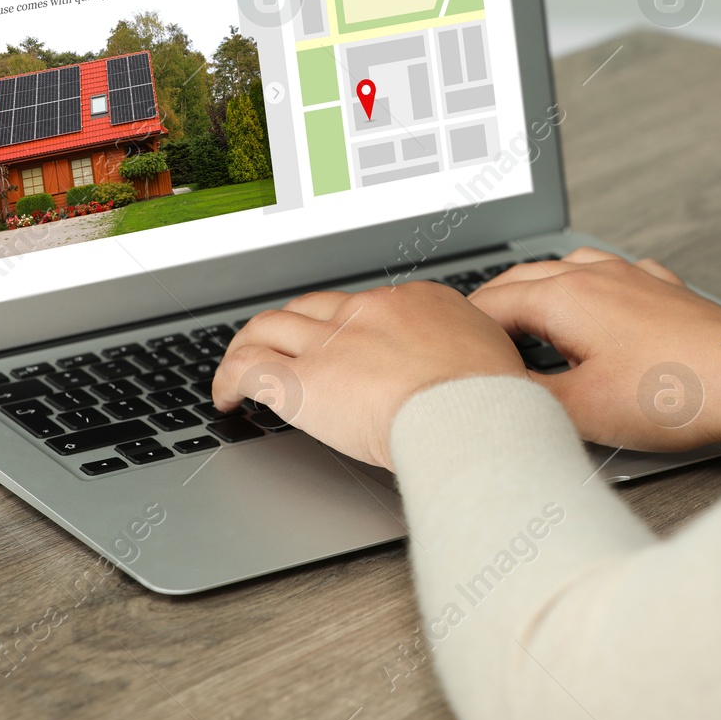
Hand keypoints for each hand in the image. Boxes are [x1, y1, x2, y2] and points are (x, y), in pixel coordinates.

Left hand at [213, 282, 528, 468]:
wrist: (474, 416)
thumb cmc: (494, 403)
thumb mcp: (492, 360)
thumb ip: (467, 355)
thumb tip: (471, 369)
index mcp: (416, 303)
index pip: (365, 305)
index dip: (345, 325)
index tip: (341, 344)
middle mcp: (368, 313)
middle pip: (312, 306)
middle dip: (292, 326)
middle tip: (282, 346)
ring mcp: (333, 343)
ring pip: (270, 326)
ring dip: (249, 345)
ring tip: (240, 367)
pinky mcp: (304, 380)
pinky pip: (249, 368)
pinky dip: (228, 378)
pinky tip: (226, 398)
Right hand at [470, 248, 720, 449]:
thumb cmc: (681, 392)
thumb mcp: (583, 411)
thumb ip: (527, 399)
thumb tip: (494, 394)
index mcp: (565, 296)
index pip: (491, 303)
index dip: (463, 328)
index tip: (445, 346)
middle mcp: (597, 275)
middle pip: (524, 277)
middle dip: (492, 302)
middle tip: (471, 330)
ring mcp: (634, 278)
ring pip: (568, 268)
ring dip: (539, 287)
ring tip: (524, 311)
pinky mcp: (666, 292)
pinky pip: (614, 275)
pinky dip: (589, 286)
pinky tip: (597, 300)